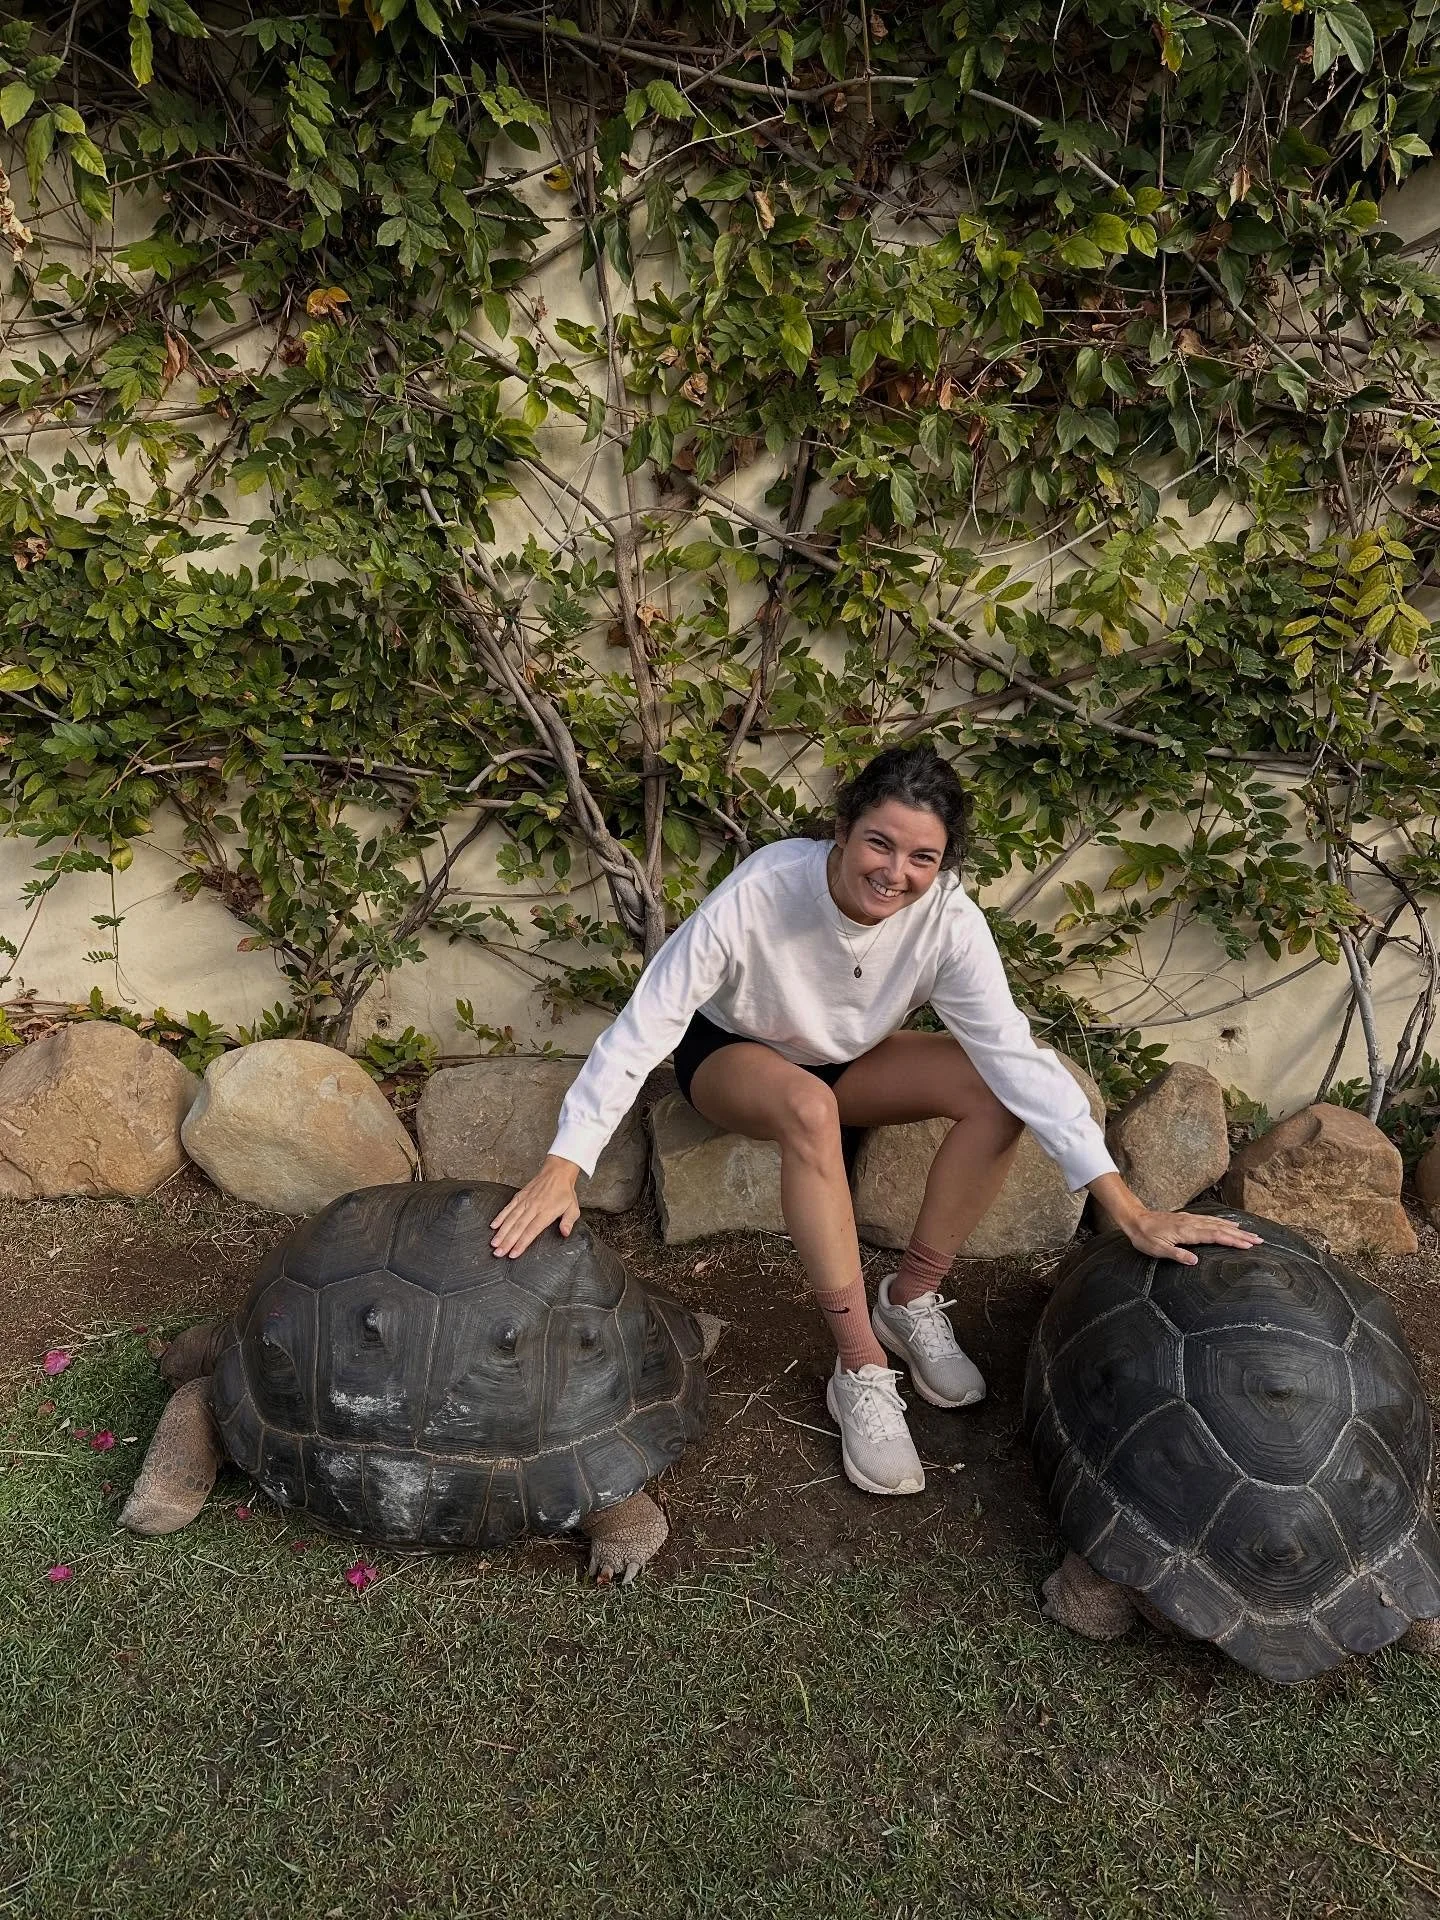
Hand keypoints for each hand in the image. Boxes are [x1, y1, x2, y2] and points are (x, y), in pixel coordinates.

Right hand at [489, 1157, 581, 1257]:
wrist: (557, 1172)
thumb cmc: (564, 1192)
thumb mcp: (573, 1208)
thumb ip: (568, 1222)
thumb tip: (565, 1232)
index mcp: (546, 1212)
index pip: (532, 1231)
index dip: (522, 1243)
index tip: (513, 1253)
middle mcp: (533, 1207)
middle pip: (518, 1227)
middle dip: (507, 1242)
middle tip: (498, 1253)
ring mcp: (525, 1201)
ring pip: (511, 1219)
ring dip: (501, 1232)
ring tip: (494, 1243)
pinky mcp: (520, 1196)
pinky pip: (508, 1207)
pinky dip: (500, 1216)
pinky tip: (494, 1226)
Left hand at [1090, 1174, 1262, 1266]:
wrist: (1135, 1219)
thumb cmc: (1145, 1237)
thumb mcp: (1157, 1250)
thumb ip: (1177, 1255)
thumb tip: (1195, 1261)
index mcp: (1187, 1232)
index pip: (1215, 1236)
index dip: (1233, 1240)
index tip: (1248, 1245)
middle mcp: (1192, 1223)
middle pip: (1221, 1229)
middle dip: (1241, 1235)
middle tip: (1259, 1240)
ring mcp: (1191, 1219)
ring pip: (1217, 1223)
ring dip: (1235, 1229)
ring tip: (1251, 1234)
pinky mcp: (1188, 1218)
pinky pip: (1211, 1220)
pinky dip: (1223, 1222)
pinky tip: (1230, 1224)